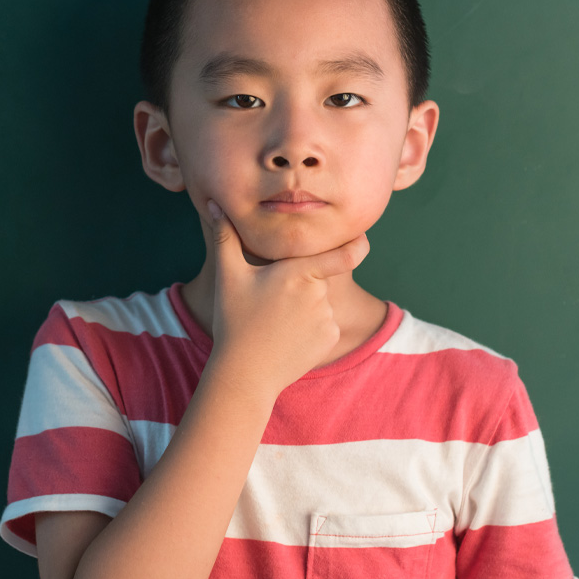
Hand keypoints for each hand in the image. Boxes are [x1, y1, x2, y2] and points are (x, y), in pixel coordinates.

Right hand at [204, 200, 369, 401]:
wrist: (245, 374)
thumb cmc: (234, 321)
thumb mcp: (228, 276)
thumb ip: (225, 236)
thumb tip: (215, 204)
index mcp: (299, 272)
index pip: (346, 254)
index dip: (359, 243)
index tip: (363, 237)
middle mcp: (319, 294)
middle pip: (319, 277)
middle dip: (303, 282)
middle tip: (272, 300)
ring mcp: (327, 319)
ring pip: (321, 301)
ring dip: (305, 305)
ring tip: (275, 321)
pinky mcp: (330, 339)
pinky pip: (325, 323)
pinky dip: (310, 327)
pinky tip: (286, 337)